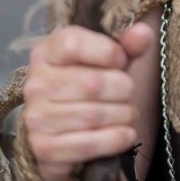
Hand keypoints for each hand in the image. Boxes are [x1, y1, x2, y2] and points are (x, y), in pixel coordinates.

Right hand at [23, 21, 153, 180]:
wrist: (63, 131)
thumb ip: (126, 46)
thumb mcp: (108, 61)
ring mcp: (36, 117)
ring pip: (93, 115)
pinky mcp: (44, 148)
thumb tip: (143, 32)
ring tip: (128, 113)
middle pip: (91, 82)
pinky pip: (88, 144)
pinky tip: (126, 134)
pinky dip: (115, 139)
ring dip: (122, 115)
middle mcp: (36, 84)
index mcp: (47, 53)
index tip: (122, 60)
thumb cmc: (89, 86)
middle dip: (122, 89)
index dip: (106, 51)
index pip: (73, 44)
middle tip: (128, 93)